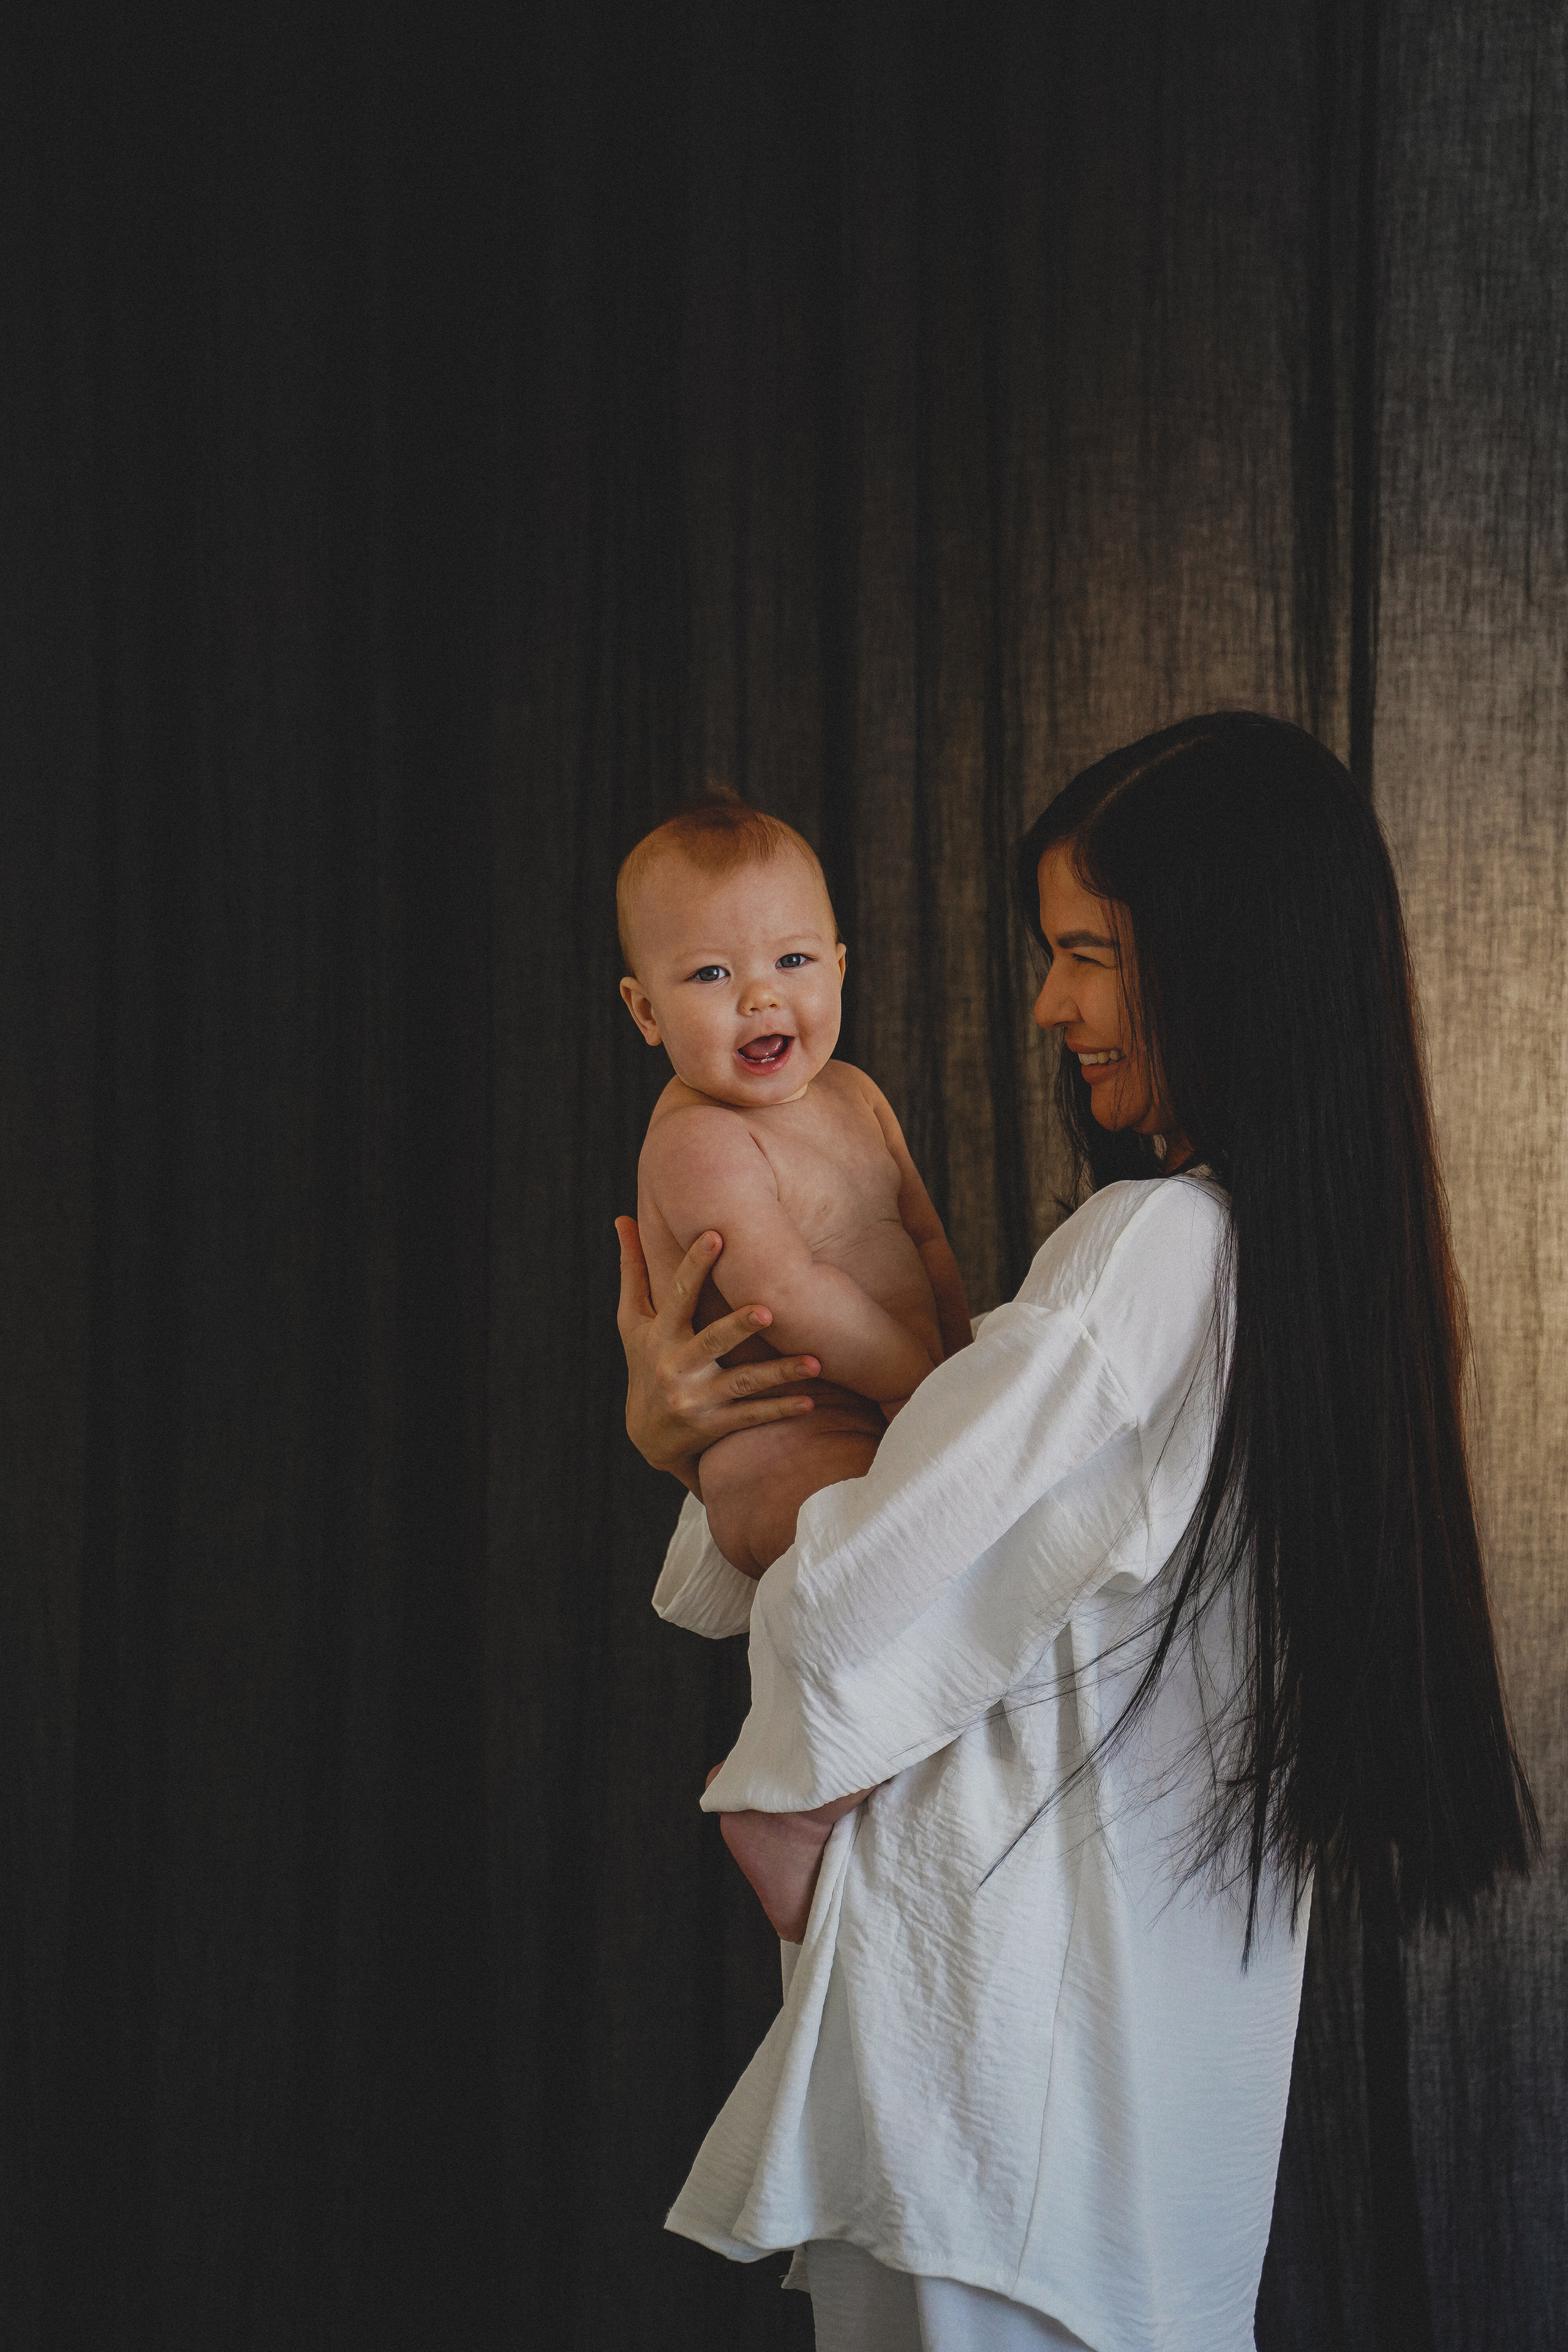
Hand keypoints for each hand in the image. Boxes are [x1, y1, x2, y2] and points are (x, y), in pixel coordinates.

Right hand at [615, 1219, 821, 1492]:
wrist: (647, 1437)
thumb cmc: (645, 1362)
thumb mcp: (632, 1322)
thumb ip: (634, 1270)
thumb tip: (622, 1216)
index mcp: (660, 1335)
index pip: (678, 1296)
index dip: (694, 1266)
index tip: (716, 1235)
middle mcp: (676, 1366)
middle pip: (711, 1342)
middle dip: (738, 1326)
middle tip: (768, 1309)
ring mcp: (696, 1399)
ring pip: (742, 1384)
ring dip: (779, 1374)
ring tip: (816, 1362)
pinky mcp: (715, 1426)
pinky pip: (752, 1416)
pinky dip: (781, 1410)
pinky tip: (811, 1402)